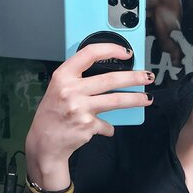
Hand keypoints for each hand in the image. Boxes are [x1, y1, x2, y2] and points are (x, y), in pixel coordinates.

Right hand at [25, 44, 154, 183]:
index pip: (90, 53)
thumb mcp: (58, 89)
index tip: (126, 53)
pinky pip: (108, 125)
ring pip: (116, 101)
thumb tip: (108, 75)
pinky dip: (109, 127)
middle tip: (147, 76)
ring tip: (147, 99)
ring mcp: (80, 108)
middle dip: (134, 77)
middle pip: (110, 79)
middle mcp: (71, 90)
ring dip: (136, 99)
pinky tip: (106, 128)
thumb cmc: (52, 114)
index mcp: (63, 76)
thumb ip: (78, 79)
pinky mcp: (88, 125)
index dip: (111, 50)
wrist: (45, 142)